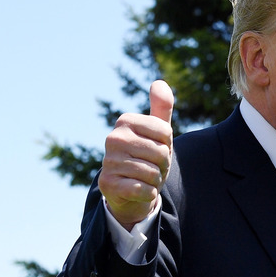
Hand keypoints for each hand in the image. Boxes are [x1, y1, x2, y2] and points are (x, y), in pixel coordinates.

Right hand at [98, 80, 173, 229]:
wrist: (131, 190)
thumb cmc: (148, 157)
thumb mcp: (158, 132)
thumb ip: (162, 108)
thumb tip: (159, 83)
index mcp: (125, 121)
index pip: (166, 132)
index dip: (168, 145)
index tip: (156, 148)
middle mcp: (113, 138)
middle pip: (161, 153)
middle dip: (163, 165)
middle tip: (151, 167)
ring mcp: (108, 161)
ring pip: (153, 173)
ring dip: (155, 180)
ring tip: (144, 178)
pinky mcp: (107, 183)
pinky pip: (143, 189)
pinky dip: (148, 193)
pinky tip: (138, 190)